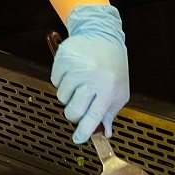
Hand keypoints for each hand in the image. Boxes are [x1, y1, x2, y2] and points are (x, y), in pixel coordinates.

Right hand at [51, 4, 128, 143]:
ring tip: (79, 85)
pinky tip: (72, 74)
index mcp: (108, 88)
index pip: (94, 116)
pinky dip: (61, 82)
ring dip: (68, 96)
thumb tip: (105, 132)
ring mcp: (76, 68)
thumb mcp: (119, 90)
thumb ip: (111, 112)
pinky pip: (54, 81)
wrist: (102, 35)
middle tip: (79, 107)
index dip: (84, 131)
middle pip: (74, 110)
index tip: (78, 139)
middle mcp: (92, 78)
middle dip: (74, 114)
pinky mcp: (63, 59)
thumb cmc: (112, 65)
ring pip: (62, 97)